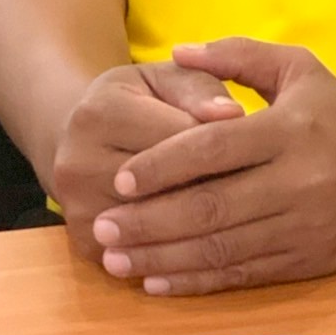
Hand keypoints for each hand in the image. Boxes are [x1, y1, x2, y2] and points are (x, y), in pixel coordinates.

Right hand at [52, 60, 243, 260]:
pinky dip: (177, 252)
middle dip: (215, 187)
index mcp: (100, 112)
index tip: (260, 150)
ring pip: (154, 228)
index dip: (224, 145)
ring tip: (239, 216)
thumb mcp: (168, 79)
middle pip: (163, 187)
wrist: (84, 134)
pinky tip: (209, 241)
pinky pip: (141, 256)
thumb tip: (236, 114)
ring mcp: (75, 209)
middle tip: (259, 190)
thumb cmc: (141, 98)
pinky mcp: (83, 245)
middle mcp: (77, 162)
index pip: (176, 137)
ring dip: (200, 226)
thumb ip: (201, 89)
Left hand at [91, 38, 335, 294]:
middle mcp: (296, 180)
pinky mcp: (305, 260)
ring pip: (220, 247)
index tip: (122, 178)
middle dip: (149, 219)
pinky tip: (157, 279)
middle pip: (209, 206)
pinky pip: (241, 275)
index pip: (214, 149)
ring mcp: (301, 226)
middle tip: (102, 225)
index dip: (164, 165)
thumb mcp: (297, 68)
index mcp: (290, 129)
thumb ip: (237, 56)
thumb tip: (179, 51)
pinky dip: (195, 282)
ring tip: (115, 258)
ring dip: (161, 255)